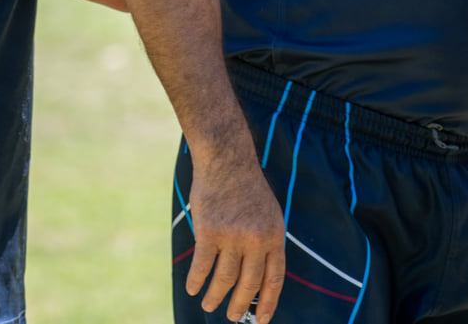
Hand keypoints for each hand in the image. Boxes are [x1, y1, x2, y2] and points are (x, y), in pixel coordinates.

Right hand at [185, 151, 285, 323]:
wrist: (227, 159)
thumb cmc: (247, 188)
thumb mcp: (269, 213)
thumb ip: (266, 242)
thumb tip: (260, 277)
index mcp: (274, 235)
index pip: (274, 279)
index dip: (269, 303)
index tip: (262, 321)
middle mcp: (256, 239)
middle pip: (249, 284)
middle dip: (240, 306)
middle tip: (233, 317)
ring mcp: (233, 236)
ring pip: (224, 279)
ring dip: (215, 296)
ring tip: (209, 305)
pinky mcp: (209, 231)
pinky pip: (202, 266)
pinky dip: (196, 281)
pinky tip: (193, 288)